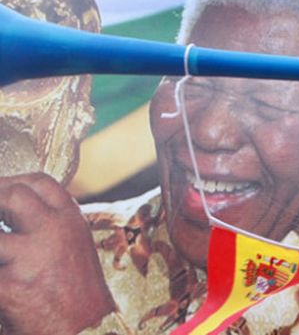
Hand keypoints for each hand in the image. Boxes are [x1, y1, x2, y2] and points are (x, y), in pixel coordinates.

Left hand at [0, 173, 115, 334]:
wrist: (88, 333)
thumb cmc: (79, 296)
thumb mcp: (75, 250)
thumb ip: (51, 227)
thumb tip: (14, 213)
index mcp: (72, 222)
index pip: (39, 183)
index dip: (12, 182)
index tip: (1, 190)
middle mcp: (54, 232)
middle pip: (12, 195)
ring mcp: (30, 257)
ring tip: (0, 254)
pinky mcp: (9, 287)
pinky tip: (0, 283)